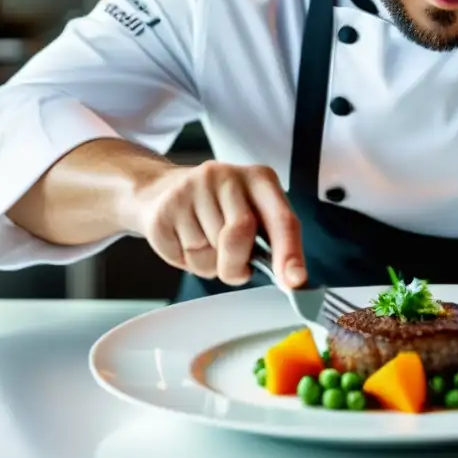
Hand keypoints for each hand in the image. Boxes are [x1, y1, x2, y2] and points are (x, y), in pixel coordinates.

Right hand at [132, 161, 306, 287]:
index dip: (289, 252)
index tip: (294, 280)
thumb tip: (291, 278)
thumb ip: (272, 241)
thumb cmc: (220, 208)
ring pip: (207, 252)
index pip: (281, 218)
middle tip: (234, 268)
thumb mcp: (253, 212)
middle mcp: (226, 177)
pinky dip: (186, 261)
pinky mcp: (164, 209)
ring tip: (204, 241)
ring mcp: (191, 190)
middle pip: (239, 235)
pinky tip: (185, 239)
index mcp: (259, 179)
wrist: (163, 189)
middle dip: (236, 265)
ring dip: (209, 263)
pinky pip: (181, 257)